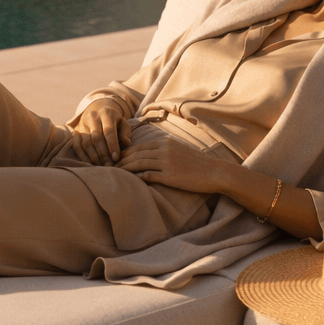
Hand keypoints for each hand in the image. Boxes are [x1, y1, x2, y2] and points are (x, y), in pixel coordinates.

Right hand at [66, 99, 130, 164]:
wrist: (98, 111)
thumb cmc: (114, 121)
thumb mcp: (123, 124)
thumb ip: (126, 134)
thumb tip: (125, 143)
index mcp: (106, 113)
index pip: (108, 131)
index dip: (112, 145)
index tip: (116, 158)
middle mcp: (92, 117)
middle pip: (96, 138)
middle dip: (103, 153)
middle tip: (109, 164)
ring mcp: (82, 124)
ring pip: (86, 143)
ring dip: (94, 156)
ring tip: (102, 165)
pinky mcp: (75, 131)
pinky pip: (77, 146)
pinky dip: (83, 156)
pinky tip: (91, 163)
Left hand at [117, 131, 232, 193]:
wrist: (214, 172)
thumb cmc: (197, 163)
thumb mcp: (179, 150)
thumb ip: (164, 150)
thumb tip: (148, 155)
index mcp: (165, 142)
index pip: (139, 147)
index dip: (125, 153)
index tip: (116, 160)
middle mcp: (164, 150)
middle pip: (135, 154)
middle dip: (120, 161)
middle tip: (109, 167)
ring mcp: (166, 162)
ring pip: (139, 163)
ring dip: (124, 169)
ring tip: (114, 174)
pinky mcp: (170, 176)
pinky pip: (148, 176)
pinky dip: (137, 177)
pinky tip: (129, 181)